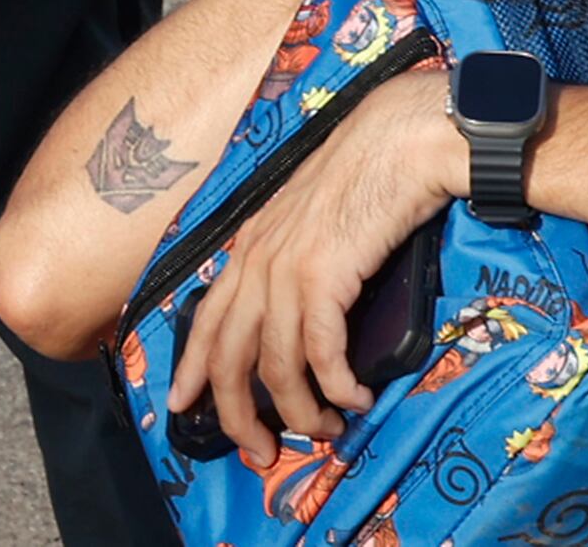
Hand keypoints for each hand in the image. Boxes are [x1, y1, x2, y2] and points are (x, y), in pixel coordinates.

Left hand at [165, 70, 460, 465]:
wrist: (403, 136)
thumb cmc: (373, 167)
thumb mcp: (316, 212)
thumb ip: (300, 252)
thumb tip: (308, 299)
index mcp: (253, 243)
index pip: (209, 319)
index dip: (193, 370)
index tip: (184, 406)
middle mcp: (258, 259)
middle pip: (229, 357)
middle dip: (239, 415)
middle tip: (262, 451)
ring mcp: (286, 268)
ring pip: (275, 366)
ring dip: (302, 410)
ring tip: (327, 429)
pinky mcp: (323, 276)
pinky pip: (321, 352)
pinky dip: (336, 385)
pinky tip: (355, 397)